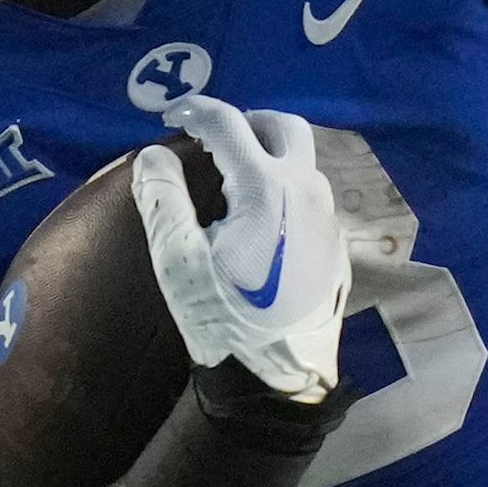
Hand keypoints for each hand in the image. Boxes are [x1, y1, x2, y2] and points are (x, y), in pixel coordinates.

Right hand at [133, 92, 347, 404]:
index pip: (227, 124)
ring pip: (302, 158)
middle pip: (282, 126)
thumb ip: (162, 198)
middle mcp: (305, 190)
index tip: (172, 117)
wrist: (281, 375)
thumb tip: (152, 154)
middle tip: (213, 137)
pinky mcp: (335, 242)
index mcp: (265, 187)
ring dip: (268, 152)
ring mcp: (327, 215)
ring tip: (233, 174)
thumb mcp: (178, 261)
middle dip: (245, 121)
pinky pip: (310, 192)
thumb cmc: (225, 318)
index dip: (194, 111)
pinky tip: (259, 214)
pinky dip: (283, 183)